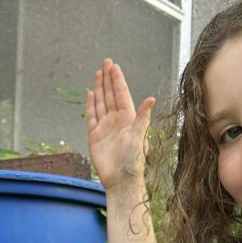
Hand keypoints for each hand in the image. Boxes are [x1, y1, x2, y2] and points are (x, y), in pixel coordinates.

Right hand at [86, 59, 154, 190]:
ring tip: (97, 73)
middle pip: (110, 95)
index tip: (114, 66)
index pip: (121, 94)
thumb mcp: (139, 137)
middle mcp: (116, 120)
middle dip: (108, 79)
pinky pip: (92, 117)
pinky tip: (91, 94)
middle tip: (105, 62)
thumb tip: (150, 99)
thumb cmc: (133, 161)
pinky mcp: (95, 136)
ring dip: (99, 88)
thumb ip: (142, 117)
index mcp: (128, 118)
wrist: (121, 180)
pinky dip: (91, 105)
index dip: (117, 80)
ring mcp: (105, 127)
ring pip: (101, 103)